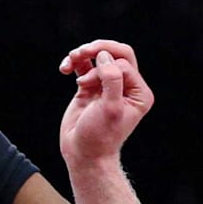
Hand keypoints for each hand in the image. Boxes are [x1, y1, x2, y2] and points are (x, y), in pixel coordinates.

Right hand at [58, 39, 152, 167]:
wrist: (83, 153)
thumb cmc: (99, 136)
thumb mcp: (110, 108)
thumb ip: (111, 80)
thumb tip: (104, 56)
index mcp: (138, 92)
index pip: (124, 64)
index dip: (104, 68)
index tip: (86, 84)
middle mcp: (125, 87)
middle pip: (116, 54)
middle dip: (97, 50)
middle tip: (80, 52)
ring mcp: (106, 86)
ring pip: (98, 58)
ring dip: (82, 56)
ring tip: (69, 61)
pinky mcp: (89, 88)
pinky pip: (83, 67)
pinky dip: (73, 64)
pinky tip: (64, 69)